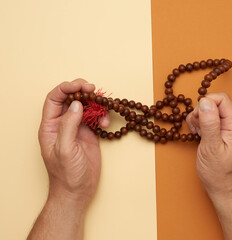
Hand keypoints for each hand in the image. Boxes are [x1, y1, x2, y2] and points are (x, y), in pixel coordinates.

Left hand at [38, 79, 109, 206]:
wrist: (78, 191)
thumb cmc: (67, 174)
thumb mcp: (65, 149)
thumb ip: (68, 125)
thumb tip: (75, 103)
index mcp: (50, 126)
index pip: (54, 98)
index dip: (66, 88)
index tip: (81, 85)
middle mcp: (62, 124)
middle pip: (70, 98)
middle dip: (82, 91)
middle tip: (94, 90)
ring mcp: (76, 128)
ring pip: (84, 106)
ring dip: (95, 105)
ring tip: (103, 112)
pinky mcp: (88, 133)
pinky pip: (95, 117)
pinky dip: (102, 116)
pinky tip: (105, 124)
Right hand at [186, 92, 231, 201]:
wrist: (223, 190)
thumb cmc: (220, 174)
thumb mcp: (211, 148)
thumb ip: (209, 123)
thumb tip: (204, 102)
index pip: (222, 99)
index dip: (206, 103)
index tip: (197, 117)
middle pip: (215, 103)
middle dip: (200, 111)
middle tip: (196, 128)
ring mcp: (226, 129)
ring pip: (209, 111)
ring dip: (198, 118)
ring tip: (197, 133)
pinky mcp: (219, 134)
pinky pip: (208, 120)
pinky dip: (199, 124)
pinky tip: (198, 135)